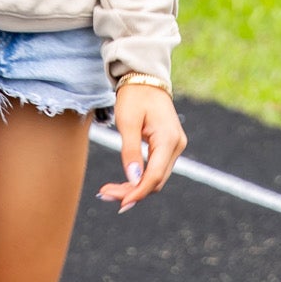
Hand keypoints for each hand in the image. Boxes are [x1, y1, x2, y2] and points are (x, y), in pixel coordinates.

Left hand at [96, 83, 186, 213]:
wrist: (145, 79)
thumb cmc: (134, 97)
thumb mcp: (128, 122)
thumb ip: (130, 151)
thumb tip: (133, 180)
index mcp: (168, 139)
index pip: (155, 175)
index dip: (137, 192)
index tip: (119, 203)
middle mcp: (176, 145)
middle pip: (155, 180)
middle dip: (131, 191)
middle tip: (104, 194)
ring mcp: (174, 147)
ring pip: (155, 178)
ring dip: (134, 187)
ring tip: (108, 191)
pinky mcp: (168, 147)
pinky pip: (155, 169)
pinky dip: (139, 178)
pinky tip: (123, 183)